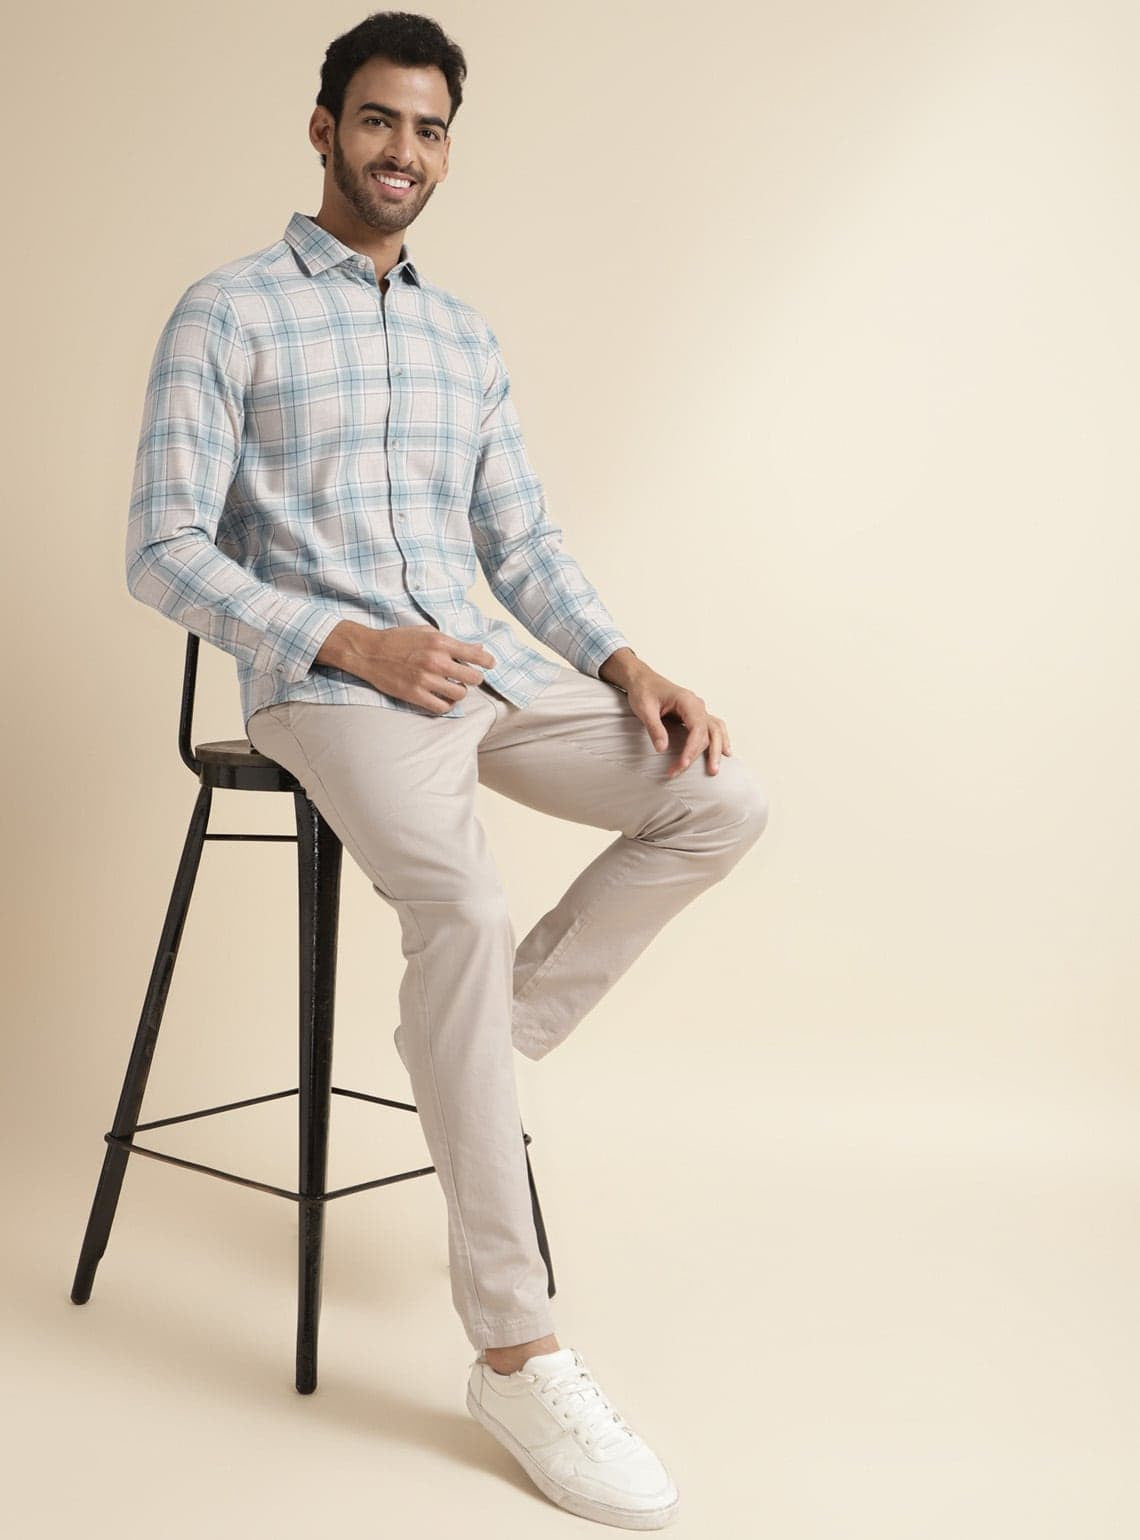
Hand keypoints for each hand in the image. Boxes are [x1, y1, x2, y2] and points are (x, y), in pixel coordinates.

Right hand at [316, 620, 494, 712]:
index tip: (490, 664)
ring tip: (453, 688)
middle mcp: (436, 661)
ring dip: (460, 692)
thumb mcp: (426, 633)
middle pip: (473, 678)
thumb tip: (477, 648)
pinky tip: (442, 698)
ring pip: (460, 694)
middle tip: (468, 678)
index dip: (488, 661)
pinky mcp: (415, 694)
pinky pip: (442, 707)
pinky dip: (446, 705)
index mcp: (440, 642)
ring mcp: (425, 679)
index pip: (476, 654)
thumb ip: (451, 641)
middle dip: (473, 678)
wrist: (368, 651)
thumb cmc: (397, 640)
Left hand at [616, 662, 732, 777]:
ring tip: (714, 770)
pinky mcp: (695, 714)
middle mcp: (697, 704)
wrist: (642, 679)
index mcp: (686, 700)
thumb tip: (662, 749)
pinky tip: (724, 751)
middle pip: (708, 732)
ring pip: (715, 730)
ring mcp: (698, 709)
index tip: (683, 763)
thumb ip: (654, 728)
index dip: (692, 747)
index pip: (697, 727)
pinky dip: (720, 739)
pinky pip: (713, 727)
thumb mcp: (644, 709)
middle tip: (692, 772)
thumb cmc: (643, 691)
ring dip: (716, 749)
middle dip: (702, 755)